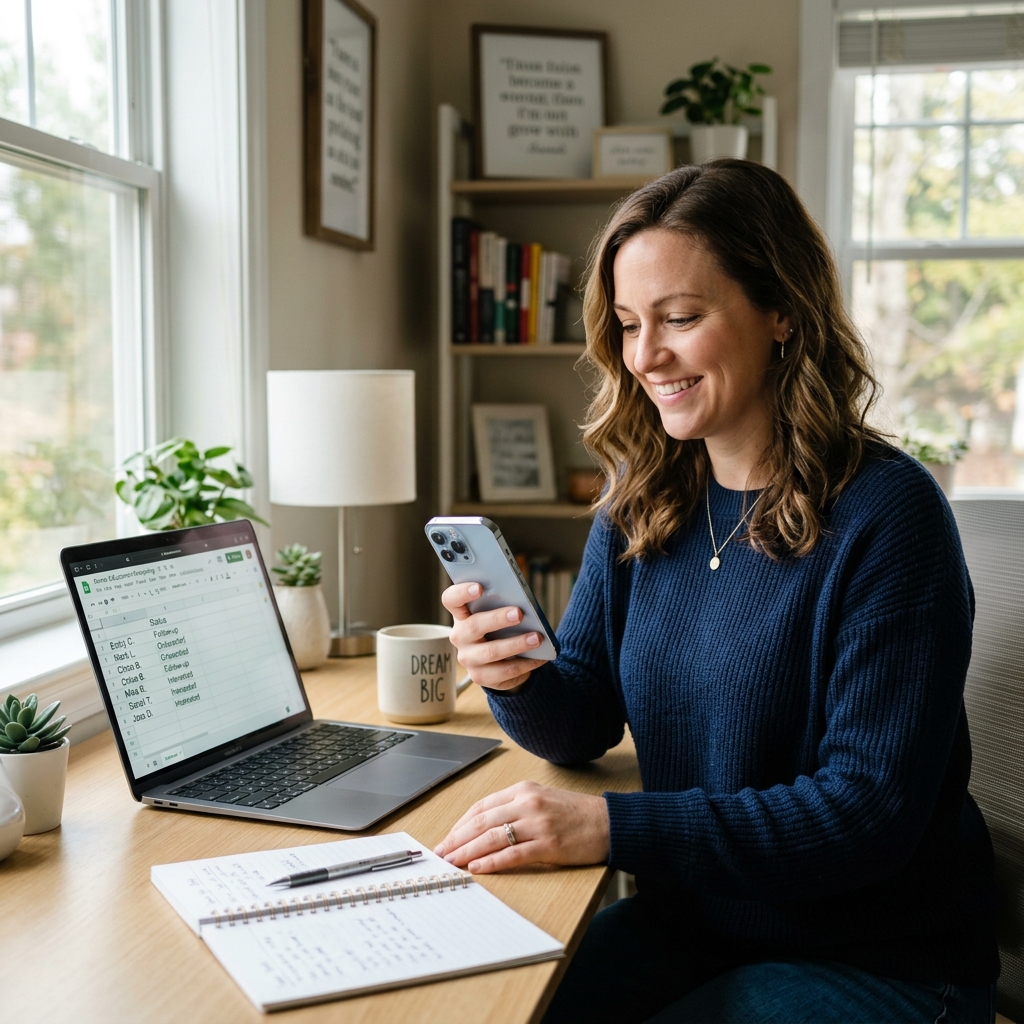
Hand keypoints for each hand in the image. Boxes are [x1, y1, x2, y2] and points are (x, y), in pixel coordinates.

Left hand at [434, 781, 609, 872]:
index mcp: (523, 790)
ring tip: (452, 862)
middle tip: (441, 853)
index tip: (447, 838)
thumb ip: (514, 809)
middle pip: (482, 821)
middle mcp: (528, 803)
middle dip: (457, 838)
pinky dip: (492, 862)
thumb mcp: (541, 800)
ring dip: (467, 851)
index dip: (461, 824)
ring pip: (492, 837)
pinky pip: (513, 854)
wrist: (609, 822)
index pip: (482, 806)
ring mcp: (538, 823)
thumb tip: (482, 829)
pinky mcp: (549, 844)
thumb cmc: (575, 814)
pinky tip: (478, 868)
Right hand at [443, 582, 547, 690]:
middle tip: (518, 613)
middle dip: (497, 619)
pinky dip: (525, 663)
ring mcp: (467, 658)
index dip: (462, 592)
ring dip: (516, 644)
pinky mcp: (480, 676)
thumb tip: (523, 601)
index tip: (480, 587)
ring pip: (491, 651)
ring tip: (537, 638)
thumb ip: (504, 604)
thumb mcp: (499, 614)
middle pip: (473, 626)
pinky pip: (504, 671)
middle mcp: (459, 636)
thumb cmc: (501, 629)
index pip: (451, 600)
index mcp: (461, 614)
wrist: (500, 662)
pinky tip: (540, 657)